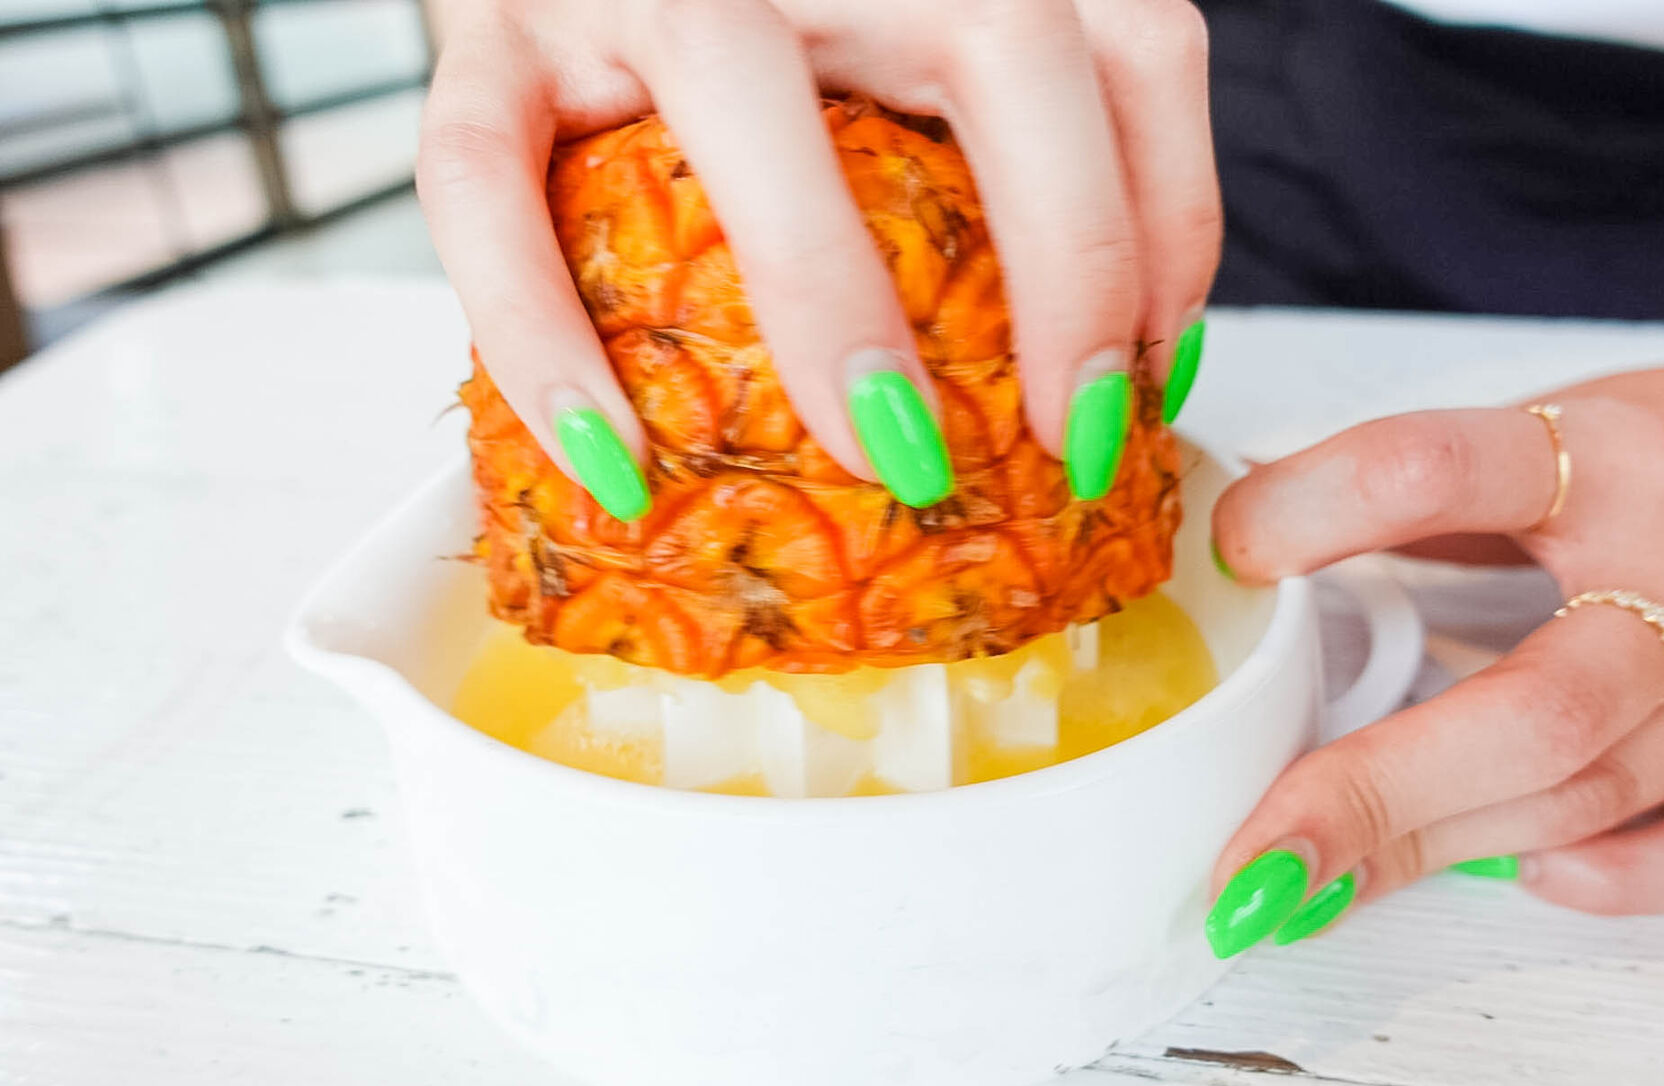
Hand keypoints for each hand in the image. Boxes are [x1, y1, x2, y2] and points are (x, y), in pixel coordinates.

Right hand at [417, 0, 1219, 515]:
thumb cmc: (760, 33)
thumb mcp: (912, 58)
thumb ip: (1013, 152)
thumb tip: (1128, 352)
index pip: (1126, 41)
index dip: (1173, 223)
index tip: (1151, 384)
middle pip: (1002, 42)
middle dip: (1071, 263)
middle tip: (1070, 442)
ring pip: (739, 92)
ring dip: (832, 297)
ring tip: (888, 460)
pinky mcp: (487, 34)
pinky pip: (489, 181)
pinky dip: (537, 331)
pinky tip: (610, 463)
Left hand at [1204, 296, 1663, 955]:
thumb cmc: (1663, 452)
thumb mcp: (1537, 428)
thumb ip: (1407, 485)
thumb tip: (1240, 513)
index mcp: (1607, 461)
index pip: (1439, 473)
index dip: (1316, 509)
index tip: (1231, 552)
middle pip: (1533, 710)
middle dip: (1374, 791)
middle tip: (1253, 853)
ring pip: (1593, 794)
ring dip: (1436, 851)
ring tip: (1310, 884)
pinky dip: (1621, 878)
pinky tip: (1525, 873)